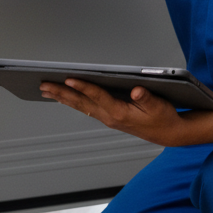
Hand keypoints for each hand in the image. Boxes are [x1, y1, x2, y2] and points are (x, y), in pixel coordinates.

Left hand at [39, 79, 185, 146]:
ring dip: (62, 97)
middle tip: (44, 85)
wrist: (168, 133)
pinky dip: (73, 101)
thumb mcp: (159, 106)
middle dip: (61, 93)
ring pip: (80, 106)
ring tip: (46, 90)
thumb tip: (136, 91)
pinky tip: (65, 97)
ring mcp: (107, 118)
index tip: (70, 79)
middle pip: (81, 103)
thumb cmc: (164, 118)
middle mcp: (109, 117)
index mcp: (120, 113)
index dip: (84, 87)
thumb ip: (146, 98)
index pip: (97, 97)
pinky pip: (86, 108)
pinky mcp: (109, 117)